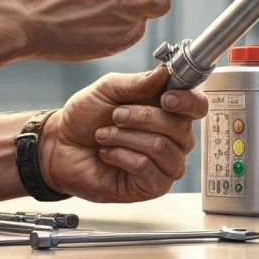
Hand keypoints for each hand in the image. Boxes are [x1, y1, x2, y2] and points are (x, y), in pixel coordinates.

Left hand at [39, 67, 208, 202]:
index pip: (198, 106)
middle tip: (115, 115)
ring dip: (126, 137)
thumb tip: (164, 72)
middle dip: (142, 118)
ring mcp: (165, 164)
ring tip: (105, 135)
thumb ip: (136, 82)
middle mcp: (174, 138)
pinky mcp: (152, 186)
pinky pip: (146, 168)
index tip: (165, 98)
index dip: (188, 101)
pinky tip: (107, 154)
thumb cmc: (85, 117)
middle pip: (180, 127)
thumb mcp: (107, 89)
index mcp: (169, 110)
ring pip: (162, 147)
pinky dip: (121, 156)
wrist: (60, 146)